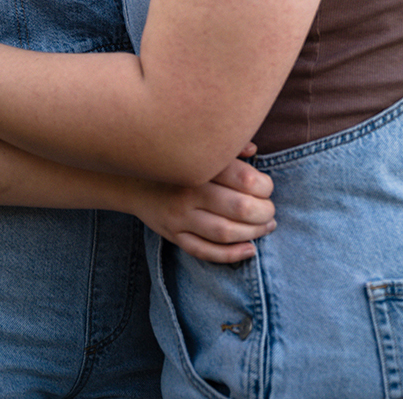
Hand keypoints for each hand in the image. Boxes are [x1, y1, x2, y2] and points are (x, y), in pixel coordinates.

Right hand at [135, 145, 275, 263]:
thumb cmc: (174, 159)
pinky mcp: (173, 235)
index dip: (264, 186)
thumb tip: (254, 151)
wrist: (131, 177)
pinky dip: (231, 255)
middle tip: (271, 211)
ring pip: (225, 233)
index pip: (244, 179)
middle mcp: (189, 191)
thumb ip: (227, 148)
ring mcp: (180, 216)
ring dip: (253, 233)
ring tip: (267, 227)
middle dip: (264, 212)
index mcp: (199, 165)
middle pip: (239, 208)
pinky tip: (249, 249)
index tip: (267, 187)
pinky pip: (204, 251)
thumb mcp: (197, 147)